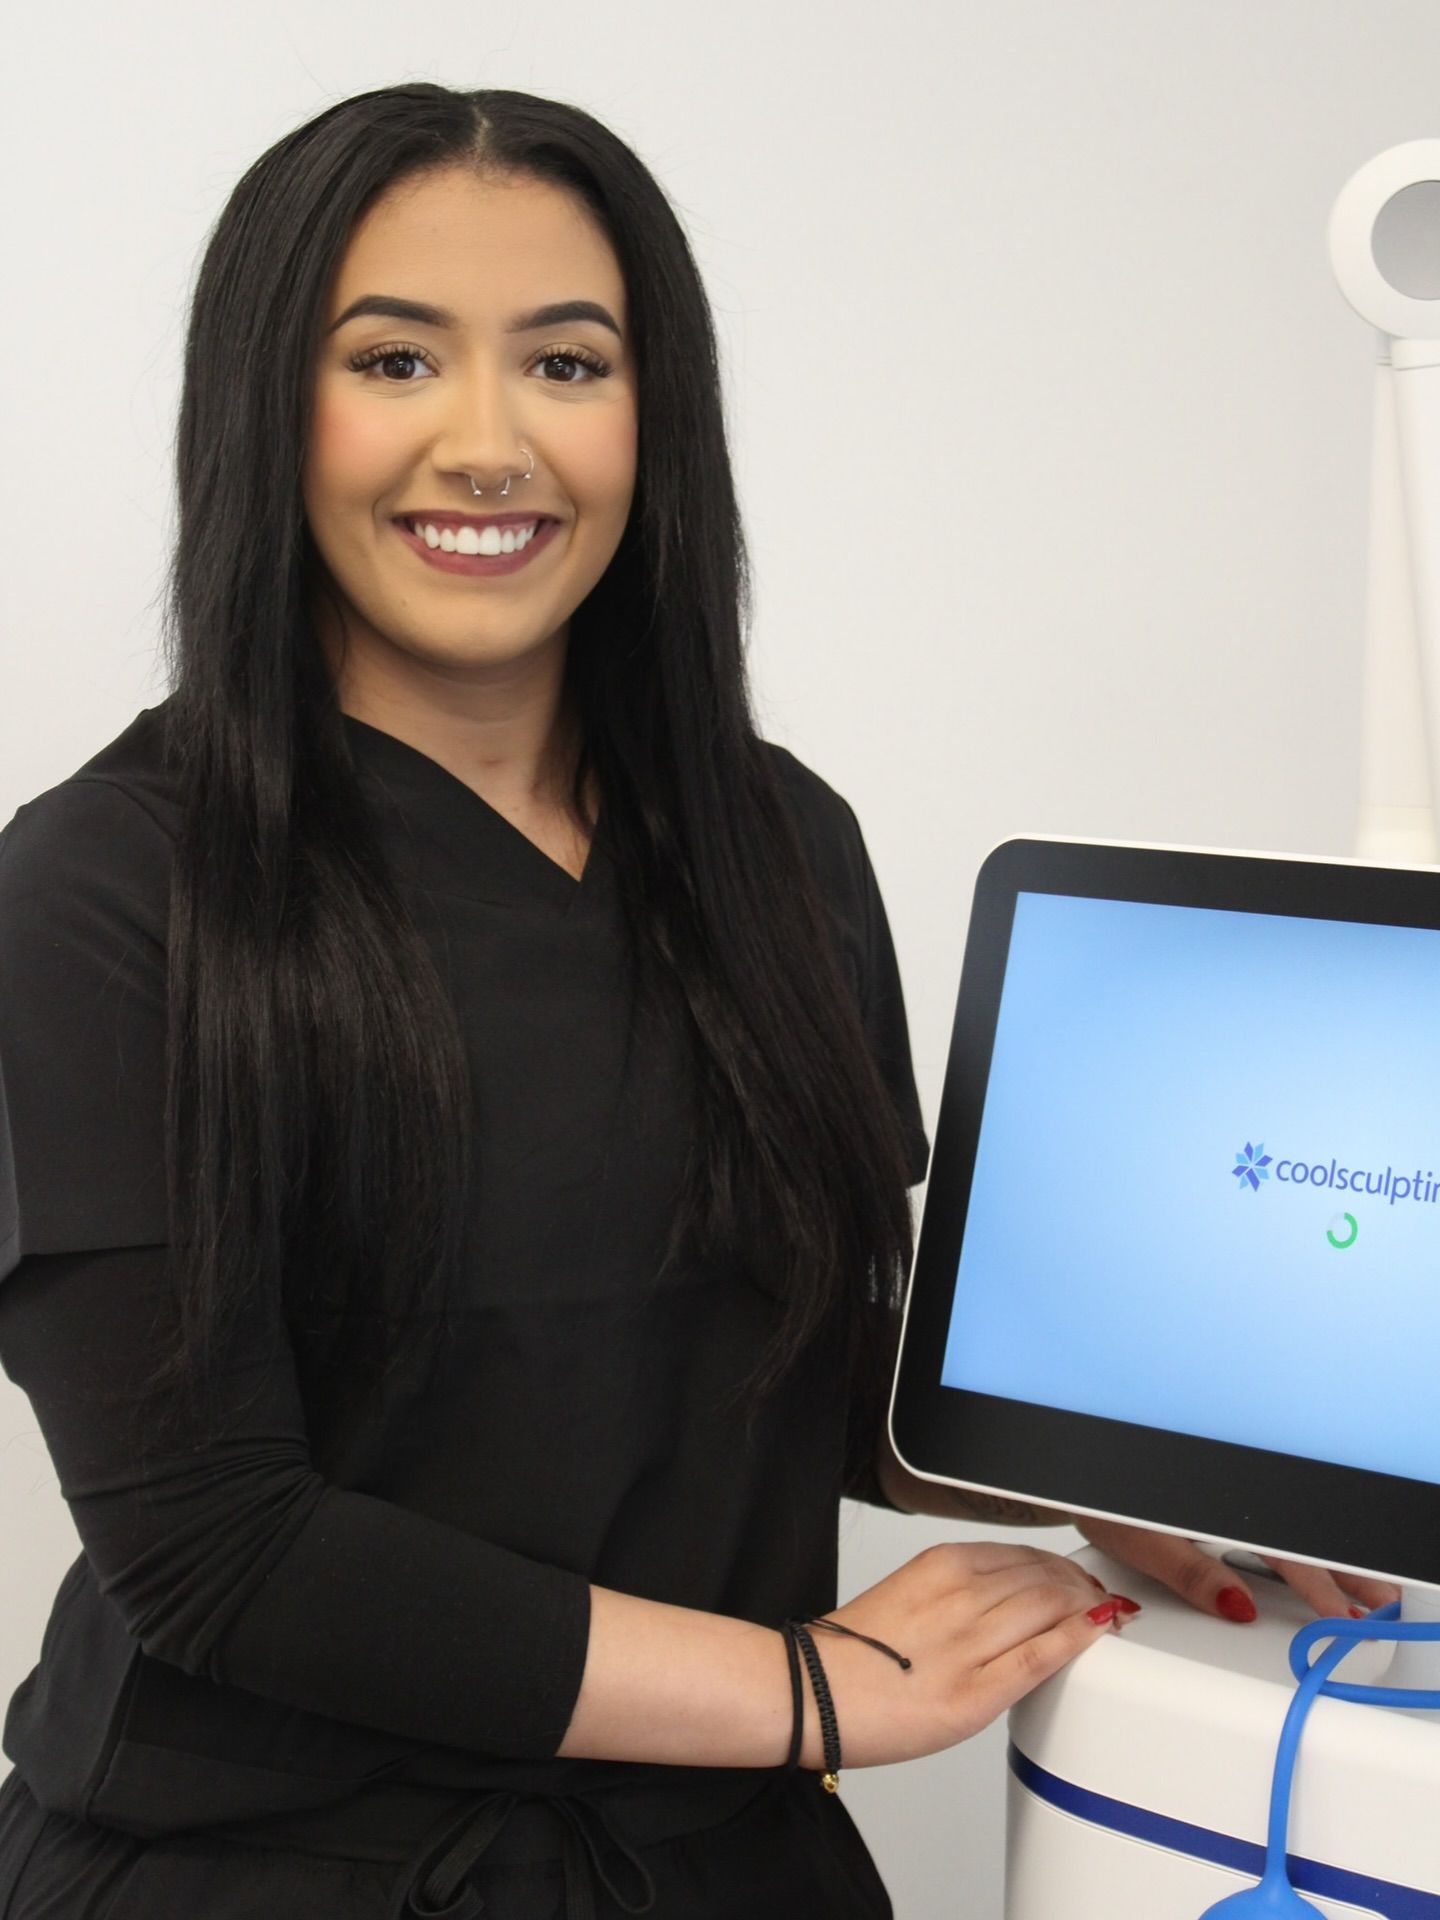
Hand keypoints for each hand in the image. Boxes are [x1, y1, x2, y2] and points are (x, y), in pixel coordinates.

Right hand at [804, 1540, 1133, 1770]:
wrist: (811, 1694)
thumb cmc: (852, 1653)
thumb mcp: (907, 1592)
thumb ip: (956, 1588)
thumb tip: (1008, 1593)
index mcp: (941, 1565)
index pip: (1022, 1555)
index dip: (1059, 1566)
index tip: (1075, 1576)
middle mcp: (959, 1595)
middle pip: (1044, 1578)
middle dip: (1081, 1586)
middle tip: (1099, 1597)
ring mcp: (969, 1643)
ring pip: (1050, 1608)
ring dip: (1086, 1607)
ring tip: (1104, 1614)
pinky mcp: (974, 1693)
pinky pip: (1040, 1657)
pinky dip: (1076, 1640)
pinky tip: (1095, 1633)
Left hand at [1071, 1514, 1400, 1622]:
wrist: (1077, 1458)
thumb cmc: (1099, 1492)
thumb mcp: (1139, 1539)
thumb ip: (1191, 1572)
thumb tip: (1238, 1607)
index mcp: (1214, 1500)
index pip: (1280, 1549)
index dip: (1315, 1587)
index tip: (1340, 1616)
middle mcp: (1226, 1487)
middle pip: (1296, 1531)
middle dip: (1341, 1568)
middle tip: (1377, 1600)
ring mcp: (1226, 1486)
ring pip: (1289, 1522)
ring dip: (1328, 1553)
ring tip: (1363, 1583)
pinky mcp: (1221, 1486)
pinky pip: (1272, 1513)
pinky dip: (1302, 1537)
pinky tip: (1317, 1556)